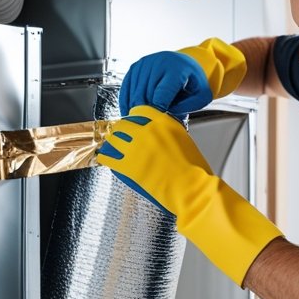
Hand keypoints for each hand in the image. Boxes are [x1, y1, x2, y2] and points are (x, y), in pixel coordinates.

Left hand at [97, 106, 282, 285]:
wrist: (191, 188)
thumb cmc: (194, 168)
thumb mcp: (184, 139)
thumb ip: (168, 132)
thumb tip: (158, 134)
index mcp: (162, 122)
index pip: (140, 110)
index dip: (134, 117)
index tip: (132, 122)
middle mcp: (146, 131)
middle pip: (124, 124)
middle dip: (121, 130)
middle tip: (120, 135)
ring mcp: (135, 148)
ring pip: (113, 139)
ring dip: (112, 142)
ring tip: (111, 146)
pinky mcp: (128, 166)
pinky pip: (108, 158)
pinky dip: (105, 157)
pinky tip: (105, 158)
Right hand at [117, 37, 246, 114]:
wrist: (188, 63)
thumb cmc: (194, 81)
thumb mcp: (201, 96)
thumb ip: (187, 107)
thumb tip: (166, 116)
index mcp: (177, 69)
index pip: (162, 92)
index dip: (157, 109)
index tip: (155, 121)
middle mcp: (159, 62)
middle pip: (146, 92)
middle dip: (146, 110)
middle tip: (147, 124)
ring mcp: (146, 63)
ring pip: (135, 90)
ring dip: (135, 107)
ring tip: (139, 120)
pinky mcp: (136, 66)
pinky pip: (127, 86)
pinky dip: (126, 100)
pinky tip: (129, 112)